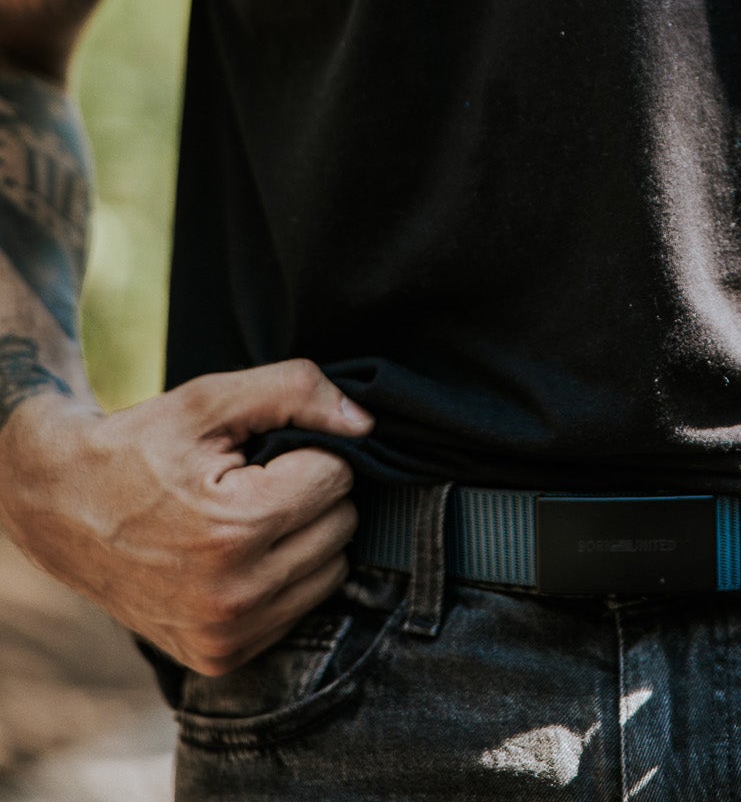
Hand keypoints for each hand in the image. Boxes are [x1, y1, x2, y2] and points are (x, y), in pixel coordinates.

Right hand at [0, 359, 371, 675]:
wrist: (63, 509)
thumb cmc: (142, 446)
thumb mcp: (211, 398)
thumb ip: (297, 392)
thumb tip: (366, 424)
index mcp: (234, 531)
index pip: (337, 477)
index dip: (308, 451)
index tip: (263, 451)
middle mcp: (233, 597)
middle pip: (341, 527)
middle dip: (310, 493)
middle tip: (255, 481)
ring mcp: (225, 637)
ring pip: (330, 573)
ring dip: (304, 538)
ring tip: (248, 516)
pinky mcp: (219, 659)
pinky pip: (298, 611)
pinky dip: (284, 578)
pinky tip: (240, 554)